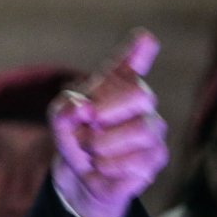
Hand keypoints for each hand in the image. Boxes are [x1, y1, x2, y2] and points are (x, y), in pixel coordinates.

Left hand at [49, 29, 168, 216]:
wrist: (80, 178)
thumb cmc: (75, 139)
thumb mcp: (59, 122)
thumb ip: (63, 111)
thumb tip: (83, 108)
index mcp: (115, 84)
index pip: (130, 63)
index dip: (138, 51)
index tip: (144, 38)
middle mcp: (140, 101)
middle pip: (141, 94)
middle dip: (107, 112)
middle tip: (88, 127)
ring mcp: (153, 128)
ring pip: (140, 129)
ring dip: (104, 143)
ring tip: (92, 150)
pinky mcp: (156, 157)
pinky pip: (136, 159)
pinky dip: (108, 165)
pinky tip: (103, 165)